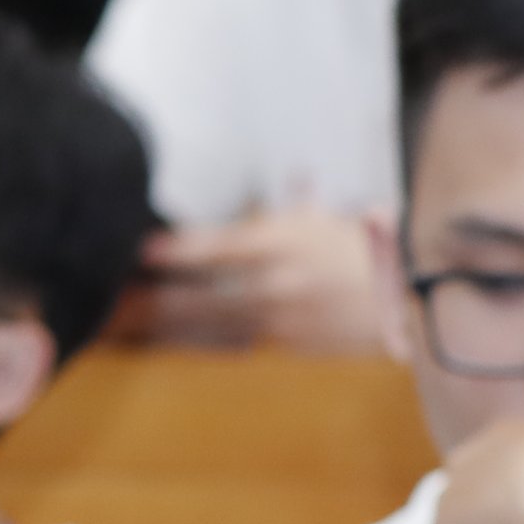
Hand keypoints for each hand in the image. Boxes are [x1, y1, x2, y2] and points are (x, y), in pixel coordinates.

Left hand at [131, 210, 402, 353]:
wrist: (414, 300)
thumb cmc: (372, 252)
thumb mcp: (331, 219)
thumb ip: (302, 202)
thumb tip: (297, 177)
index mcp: (280, 243)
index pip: (212, 247)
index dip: (172, 250)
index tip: (138, 250)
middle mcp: (273, 283)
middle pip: (198, 293)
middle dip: (152, 296)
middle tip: (110, 297)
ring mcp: (277, 319)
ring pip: (208, 324)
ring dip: (164, 324)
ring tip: (124, 323)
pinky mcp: (287, 345)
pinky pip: (233, 343)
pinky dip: (199, 341)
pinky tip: (171, 341)